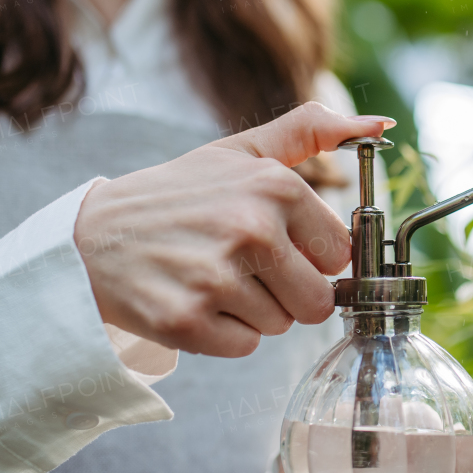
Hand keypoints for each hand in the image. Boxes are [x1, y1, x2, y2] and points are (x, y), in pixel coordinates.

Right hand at [74, 102, 394, 356]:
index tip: (275, 245)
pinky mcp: (188, 321)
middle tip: (242, 268)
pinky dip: (222, 335)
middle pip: (318, 301)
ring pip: (281, 327)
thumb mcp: (241, 151)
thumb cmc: (178, 195)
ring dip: (252, 312)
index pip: (339, 255)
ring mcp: (218, 278)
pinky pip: (244, 348)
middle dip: (288, 293)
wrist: (92, 237)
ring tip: (211, 279)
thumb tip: (380, 125)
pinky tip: (194, 300)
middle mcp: (251, 229)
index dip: (310, 257)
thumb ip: (311, 130)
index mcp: (274, 186)